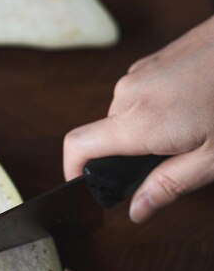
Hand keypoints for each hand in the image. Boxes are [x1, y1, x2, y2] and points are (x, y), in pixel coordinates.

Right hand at [64, 17, 213, 221]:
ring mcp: (139, 71)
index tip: (83, 183)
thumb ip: (168, 185)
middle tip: (174, 155)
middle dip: (131, 151)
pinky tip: (191, 105)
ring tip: (191, 125)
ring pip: (126, 113)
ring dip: (148, 127)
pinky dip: (157, 107)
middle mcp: (129, 92)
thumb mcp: (212, 158)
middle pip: (107, 134)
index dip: (72, 169)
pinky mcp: (151, 59)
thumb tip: (137, 210)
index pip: (78, 145)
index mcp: (140, 121)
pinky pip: (139, 93)